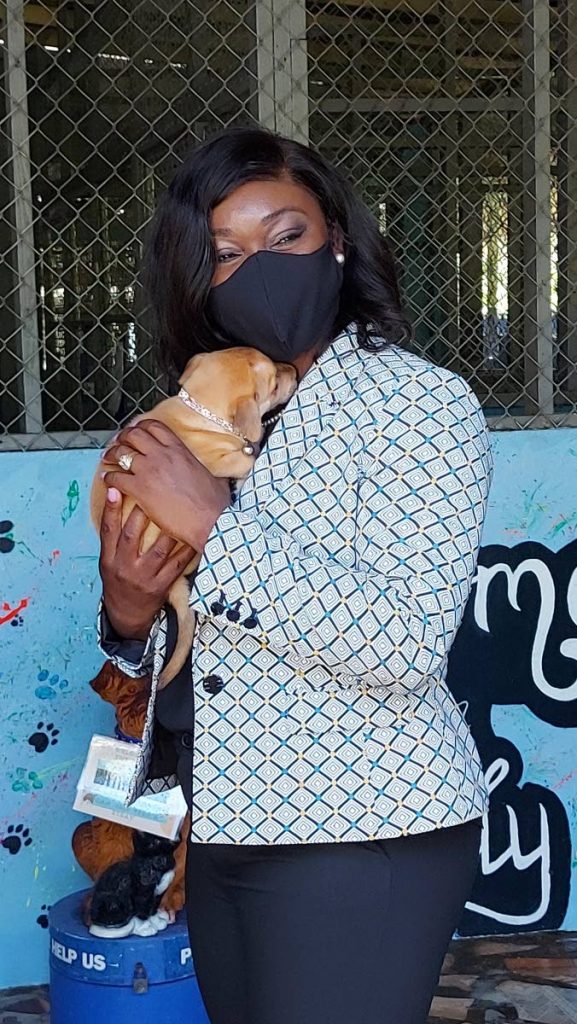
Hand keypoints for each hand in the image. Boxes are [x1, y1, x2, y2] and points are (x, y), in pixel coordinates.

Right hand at [99, 500, 195, 639]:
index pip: (107, 531)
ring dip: (170, 529)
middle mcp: (123, 568)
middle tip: (152, 492)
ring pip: (158, 549)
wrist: (127, 615)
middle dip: (141, 513)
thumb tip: (116, 503)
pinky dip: (186, 549)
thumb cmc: (119, 580)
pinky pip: (176, 565)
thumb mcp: (108, 562)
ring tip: (178, 510)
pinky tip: (193, 535)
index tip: (113, 488)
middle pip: (131, 536)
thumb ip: (113, 538)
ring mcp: (143, 578)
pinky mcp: (160, 587)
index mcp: (108, 560)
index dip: (110, 509)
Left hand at [100, 420, 229, 550]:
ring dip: (112, 454)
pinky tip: (107, 480)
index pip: (154, 427)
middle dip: (123, 437)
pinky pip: (116, 476)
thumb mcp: (215, 478)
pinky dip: (109, 477)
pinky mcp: (140, 489)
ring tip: (108, 458)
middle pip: (134, 434)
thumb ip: (209, 473)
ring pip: (121, 452)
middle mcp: (162, 455)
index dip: (141, 426)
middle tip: (118, 442)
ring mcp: (149, 470)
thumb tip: (222, 476)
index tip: (135, 431)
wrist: (210, 521)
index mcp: (179, 449)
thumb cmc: (215, 504)